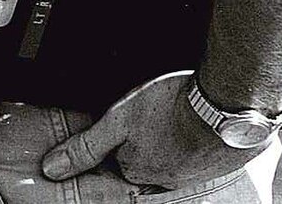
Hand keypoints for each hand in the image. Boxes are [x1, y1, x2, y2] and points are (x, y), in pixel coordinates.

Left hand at [40, 71, 255, 191]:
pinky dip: (192, 139)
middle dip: (141, 138)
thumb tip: (51, 169)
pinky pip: (194, 154)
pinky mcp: (214, 164)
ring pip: (168, 157)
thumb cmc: (174, 106)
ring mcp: (190, 174)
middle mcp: (162, 178)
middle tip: (150, 113)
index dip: (115, 138)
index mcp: (136, 169)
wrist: (229, 103)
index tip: (125, 122)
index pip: (115, 160)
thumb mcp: (118, 120)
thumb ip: (85, 146)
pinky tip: (194, 122)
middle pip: (141, 159)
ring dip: (167, 138)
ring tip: (171, 115)